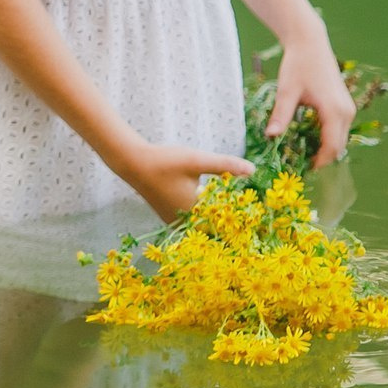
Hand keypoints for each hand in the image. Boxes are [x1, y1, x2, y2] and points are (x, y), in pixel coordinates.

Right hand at [114, 140, 253, 221]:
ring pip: (202, 224)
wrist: (133, 163)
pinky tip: (208, 201)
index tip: (255, 216)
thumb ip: (226, 165)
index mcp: (195, 213)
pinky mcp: (169, 215)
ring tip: (232, 206)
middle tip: (248, 214)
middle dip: (229, 220)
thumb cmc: (165, 162)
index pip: (225, 226)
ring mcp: (175, 220)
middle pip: (214, 227)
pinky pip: (191, 220)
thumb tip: (253, 170)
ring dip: (215, 216)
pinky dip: (201, 213)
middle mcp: (185, 222)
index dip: (240, 222)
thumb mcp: (197, 161)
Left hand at [267, 35, 356, 167]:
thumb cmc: (298, 65)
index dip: (319, 162)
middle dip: (322, 157)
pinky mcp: (344, 104)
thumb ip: (281, 115)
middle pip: (338, 146)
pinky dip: (327, 136)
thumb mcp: (286, 91)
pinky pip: (339, 128)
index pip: (331, 147)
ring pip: (340, 138)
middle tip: (300, 163)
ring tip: (303, 152)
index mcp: (334, 111)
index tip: (303, 169)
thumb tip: (270, 136)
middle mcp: (346, 112)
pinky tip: (308, 136)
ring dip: (325, 147)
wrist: (310, 43)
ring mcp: (348, 108)